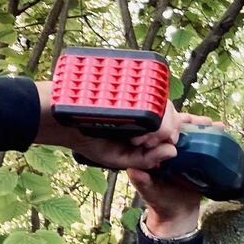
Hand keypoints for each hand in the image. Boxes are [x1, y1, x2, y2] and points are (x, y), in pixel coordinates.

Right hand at [35, 80, 181, 169]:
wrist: (61, 122)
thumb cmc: (88, 140)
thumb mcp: (118, 158)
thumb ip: (145, 160)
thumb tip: (172, 151)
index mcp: (145, 122)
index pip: (174, 120)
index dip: (182, 126)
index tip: (180, 132)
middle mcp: (143, 107)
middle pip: (172, 113)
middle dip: (165, 132)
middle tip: (141, 143)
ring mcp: (134, 93)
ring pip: (164, 105)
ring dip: (156, 126)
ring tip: (135, 138)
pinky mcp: (124, 83)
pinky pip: (147, 91)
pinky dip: (146, 110)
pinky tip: (136, 128)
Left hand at [126, 109, 222, 237]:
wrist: (177, 214)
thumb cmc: (158, 201)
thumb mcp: (148, 191)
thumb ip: (141, 181)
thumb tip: (133, 169)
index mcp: (153, 151)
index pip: (161, 130)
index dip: (170, 123)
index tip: (182, 121)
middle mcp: (168, 147)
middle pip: (179, 128)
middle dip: (192, 122)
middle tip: (205, 122)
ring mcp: (183, 152)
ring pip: (192, 134)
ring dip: (204, 127)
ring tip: (216, 125)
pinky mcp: (195, 158)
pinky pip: (203, 145)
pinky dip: (212, 137)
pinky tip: (221, 131)